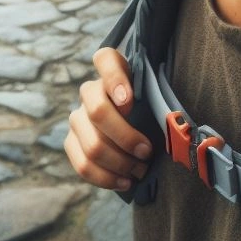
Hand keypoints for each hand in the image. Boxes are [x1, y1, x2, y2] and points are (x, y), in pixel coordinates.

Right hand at [65, 47, 153, 189]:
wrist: (130, 122)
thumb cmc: (147, 105)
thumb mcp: (152, 94)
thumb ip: (154, 98)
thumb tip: (169, 124)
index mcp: (110, 69)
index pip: (106, 59)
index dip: (115, 80)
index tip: (129, 101)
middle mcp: (89, 90)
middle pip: (98, 111)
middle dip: (126, 137)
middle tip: (147, 151)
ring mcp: (77, 116)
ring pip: (92, 144)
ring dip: (119, 163)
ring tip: (139, 170)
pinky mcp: (71, 142)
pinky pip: (82, 165)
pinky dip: (106, 178)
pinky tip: (125, 181)